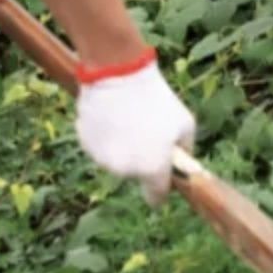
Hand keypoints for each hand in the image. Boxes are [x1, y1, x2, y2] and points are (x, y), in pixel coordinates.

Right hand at [77, 66, 197, 202]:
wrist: (120, 75)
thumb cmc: (156, 99)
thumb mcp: (185, 123)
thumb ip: (185, 150)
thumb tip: (182, 164)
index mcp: (152, 169)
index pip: (157, 197)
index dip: (161, 189)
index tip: (162, 178)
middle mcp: (126, 171)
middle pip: (135, 175)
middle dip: (142, 161)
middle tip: (146, 133)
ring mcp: (102, 159)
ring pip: (116, 161)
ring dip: (122, 148)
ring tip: (129, 120)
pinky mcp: (86, 145)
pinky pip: (100, 147)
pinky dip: (106, 137)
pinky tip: (113, 116)